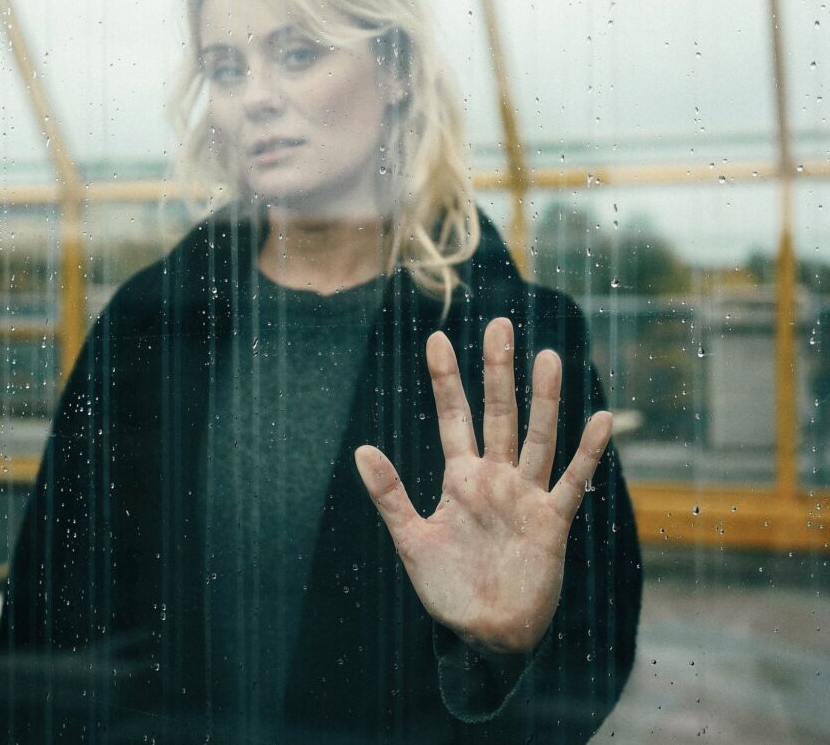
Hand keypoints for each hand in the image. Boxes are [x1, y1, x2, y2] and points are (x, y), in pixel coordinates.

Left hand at [354, 317, 611, 654]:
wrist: (484, 635)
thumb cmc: (447, 590)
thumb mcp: (412, 540)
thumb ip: (390, 494)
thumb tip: (360, 448)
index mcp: (461, 478)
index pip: (453, 417)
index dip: (446, 380)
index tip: (437, 339)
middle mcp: (496, 477)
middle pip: (498, 413)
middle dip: (498, 371)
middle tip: (499, 325)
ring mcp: (526, 496)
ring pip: (537, 437)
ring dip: (543, 400)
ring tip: (547, 357)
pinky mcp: (553, 522)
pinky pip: (573, 481)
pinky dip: (586, 453)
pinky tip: (599, 420)